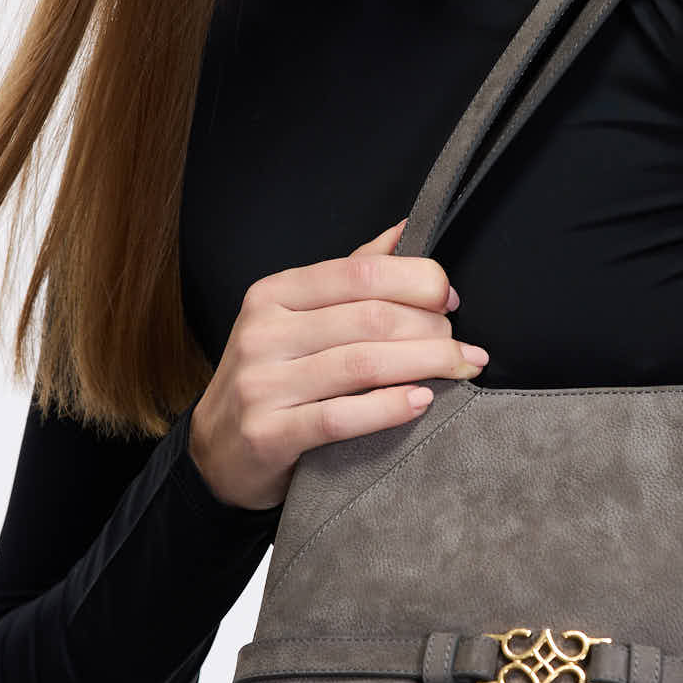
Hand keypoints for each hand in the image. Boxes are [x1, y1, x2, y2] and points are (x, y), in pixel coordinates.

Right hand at [186, 214, 488, 512]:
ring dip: (426, 364)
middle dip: (432, 330)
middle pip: (370, 318)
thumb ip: (352, 275)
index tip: (452, 300)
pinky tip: (423, 402)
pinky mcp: (268, 434)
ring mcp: (262, 384)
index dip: (418, 281)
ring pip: (362, 364)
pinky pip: (341, 417)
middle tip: (464, 347)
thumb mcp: (297, 317)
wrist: (218, 453)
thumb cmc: (272, 378)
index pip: (360, 273)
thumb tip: (407, 230)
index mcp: (274, 293)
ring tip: (461, 369)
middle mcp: (264, 332)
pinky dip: (390, 408)